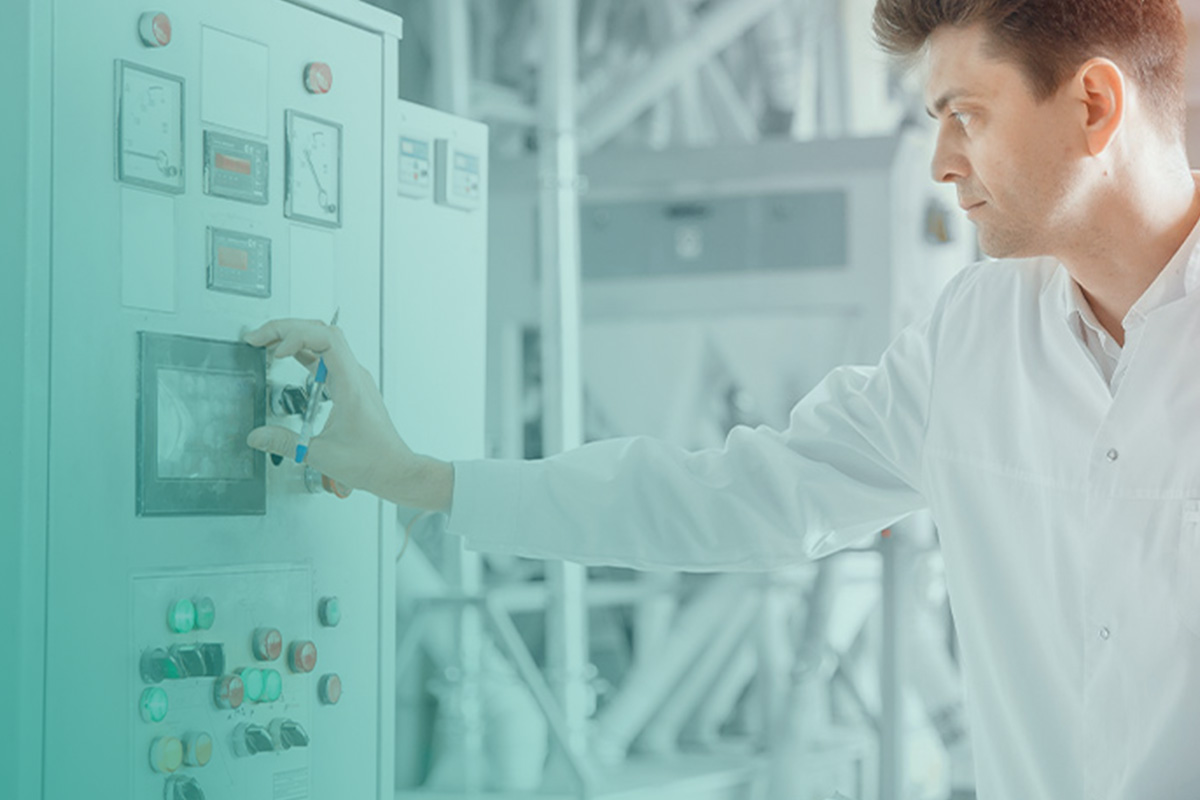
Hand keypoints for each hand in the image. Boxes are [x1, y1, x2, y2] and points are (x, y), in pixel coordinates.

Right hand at [243, 318, 452, 510]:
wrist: (393, 469)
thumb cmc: (372, 461)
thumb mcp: (321, 454)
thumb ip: (286, 443)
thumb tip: (258, 436)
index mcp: (351, 386)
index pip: (328, 340)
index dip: (298, 337)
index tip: (276, 353)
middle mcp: (355, 376)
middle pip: (322, 332)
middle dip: (287, 329)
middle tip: (257, 337)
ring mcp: (353, 378)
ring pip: (325, 340)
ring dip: (295, 336)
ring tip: (266, 342)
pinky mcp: (349, 385)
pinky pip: (326, 356)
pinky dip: (303, 351)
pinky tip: (285, 355)